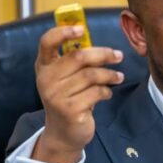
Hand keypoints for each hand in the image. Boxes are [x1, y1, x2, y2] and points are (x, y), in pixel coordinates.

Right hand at [32, 24, 123, 162]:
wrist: (63, 133)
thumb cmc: (68, 99)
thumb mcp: (65, 78)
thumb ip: (75, 61)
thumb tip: (98, 45)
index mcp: (44, 66)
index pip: (47, 42)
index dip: (63, 32)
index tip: (82, 29)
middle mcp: (46, 79)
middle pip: (79, 57)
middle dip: (103, 54)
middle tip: (118, 56)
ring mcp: (56, 95)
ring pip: (91, 75)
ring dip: (110, 75)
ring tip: (118, 77)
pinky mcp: (70, 109)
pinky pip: (96, 92)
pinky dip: (106, 91)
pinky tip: (106, 94)